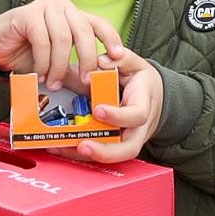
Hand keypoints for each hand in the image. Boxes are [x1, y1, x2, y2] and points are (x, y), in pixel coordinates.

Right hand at [0, 0, 123, 90]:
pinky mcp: (28, 14)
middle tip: (85, 81)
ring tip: (52, 83)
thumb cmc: (28, 54)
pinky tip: (39, 74)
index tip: (119, 56)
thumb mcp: (57, 63)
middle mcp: (62, 7)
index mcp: (74, 15)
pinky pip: (42, 40)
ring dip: (59, 66)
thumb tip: (97, 85)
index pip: (98, 23)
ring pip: (63, 38)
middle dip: (87, 59)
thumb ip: (75, 69)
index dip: (111, 38)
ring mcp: (45, 7)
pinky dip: (43, 62)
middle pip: (84, 31)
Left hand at [51, 48, 162, 163]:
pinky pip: (100, 153)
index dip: (118, 116)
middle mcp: (138, 128)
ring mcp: (127, 139)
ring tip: (61, 147)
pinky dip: (79, 153)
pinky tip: (60, 147)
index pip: (137, 115)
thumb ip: (121, 59)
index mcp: (144, 105)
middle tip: (83, 146)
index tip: (98, 110)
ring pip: (113, 156)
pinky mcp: (115, 145)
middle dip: (106, 151)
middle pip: (129, 148)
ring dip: (86, 156)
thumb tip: (101, 61)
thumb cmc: (142, 83)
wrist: (154, 98)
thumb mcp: (136, 65)